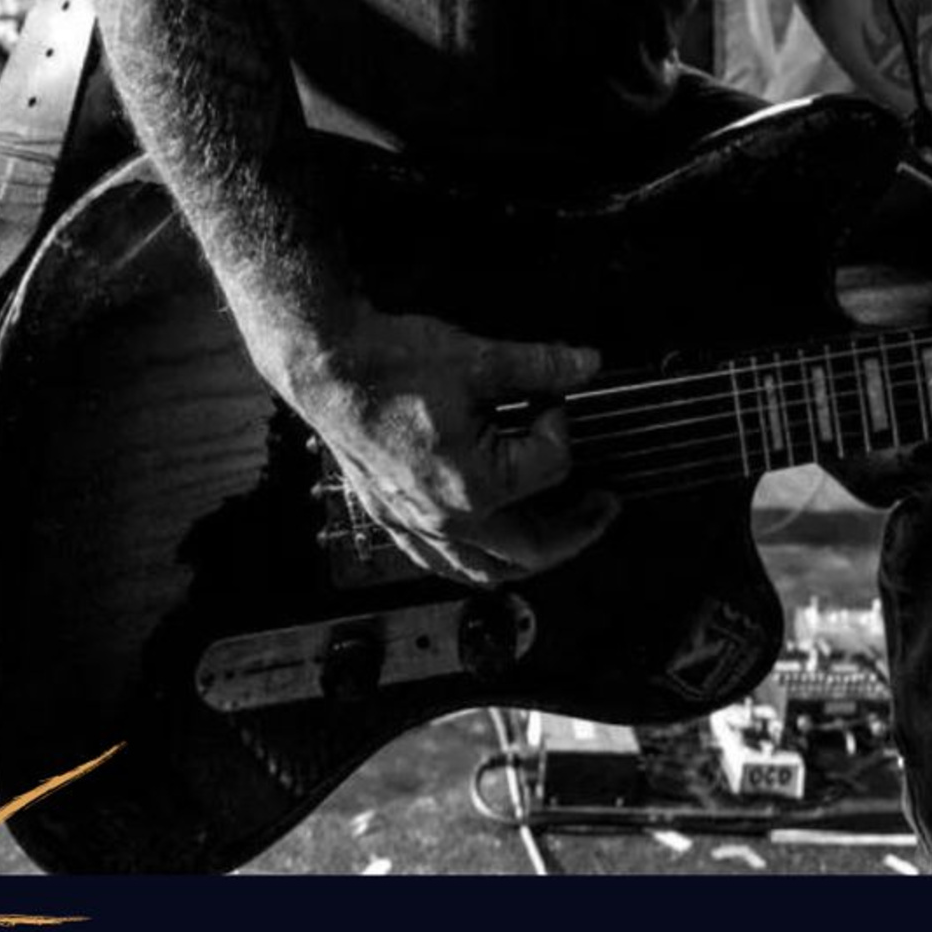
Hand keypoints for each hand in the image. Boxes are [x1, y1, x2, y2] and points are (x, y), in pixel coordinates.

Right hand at [275, 308, 616, 587]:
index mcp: (473, 486)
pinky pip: (440, 563)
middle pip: (533, 548)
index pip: (552, 464)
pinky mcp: (392, 517)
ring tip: (559, 535)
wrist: (327, 366)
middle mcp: (446, 519)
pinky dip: (474, 562)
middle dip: (579, 527)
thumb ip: (541, 366)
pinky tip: (487, 549)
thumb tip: (585, 364)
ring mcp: (415, 524)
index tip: (552, 398)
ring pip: (484, 571)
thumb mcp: (479, 359)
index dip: (561, 422)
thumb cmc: (389, 365)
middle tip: (605, 506)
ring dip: (530, 558)